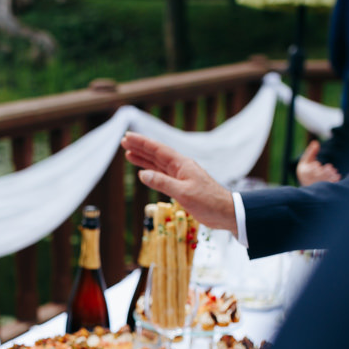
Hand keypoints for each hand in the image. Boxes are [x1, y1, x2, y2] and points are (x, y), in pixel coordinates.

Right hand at [120, 132, 237, 234]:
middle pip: (156, 154)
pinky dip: (151, 172)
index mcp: (182, 164)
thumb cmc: (208, 202)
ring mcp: (180, 176)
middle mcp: (180, 167)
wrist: (225, 212)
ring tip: (128, 154)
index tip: (129, 136)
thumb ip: (163, 183)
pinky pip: (162, 175)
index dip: (142, 143)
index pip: (158, 150)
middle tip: (124, 141)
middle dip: (140, 148)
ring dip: (143, 159)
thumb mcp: (184, 193)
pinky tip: (143, 172)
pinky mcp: (181, 186)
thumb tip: (143, 174)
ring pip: (158, 165)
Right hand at [295, 140, 341, 186]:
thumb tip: (315, 142)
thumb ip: (311, 151)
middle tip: (329, 167)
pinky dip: (333, 180)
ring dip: (330, 175)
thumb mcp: (306, 159)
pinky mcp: (324, 184)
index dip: (313, 168)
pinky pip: (329, 183)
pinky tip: (338, 176)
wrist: (305, 180)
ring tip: (334, 171)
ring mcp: (318, 182)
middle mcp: (312, 178)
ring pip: (325, 180)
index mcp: (306, 172)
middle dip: (324, 172)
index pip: (309, 170)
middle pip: (318, 176)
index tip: (316, 164)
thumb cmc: (306, 167)